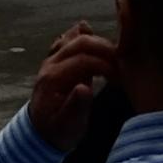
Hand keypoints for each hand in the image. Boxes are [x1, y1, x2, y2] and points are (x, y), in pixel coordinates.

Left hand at [28, 21, 116, 151]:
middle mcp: (50, 63)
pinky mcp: (56, 58)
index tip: (120, 77)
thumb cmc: (57, 131)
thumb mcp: (68, 126)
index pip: (82, 60)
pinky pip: (68, 39)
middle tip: (123, 61)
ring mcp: (52, 58)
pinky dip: (81, 34)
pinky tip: (91, 31)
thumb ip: (76, 107)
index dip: (104, 64)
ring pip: (74, 37)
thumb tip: (85, 88)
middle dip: (104, 48)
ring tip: (115, 54)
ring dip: (97, 41)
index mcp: (53, 79)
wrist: (40, 132)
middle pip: (80, 43)